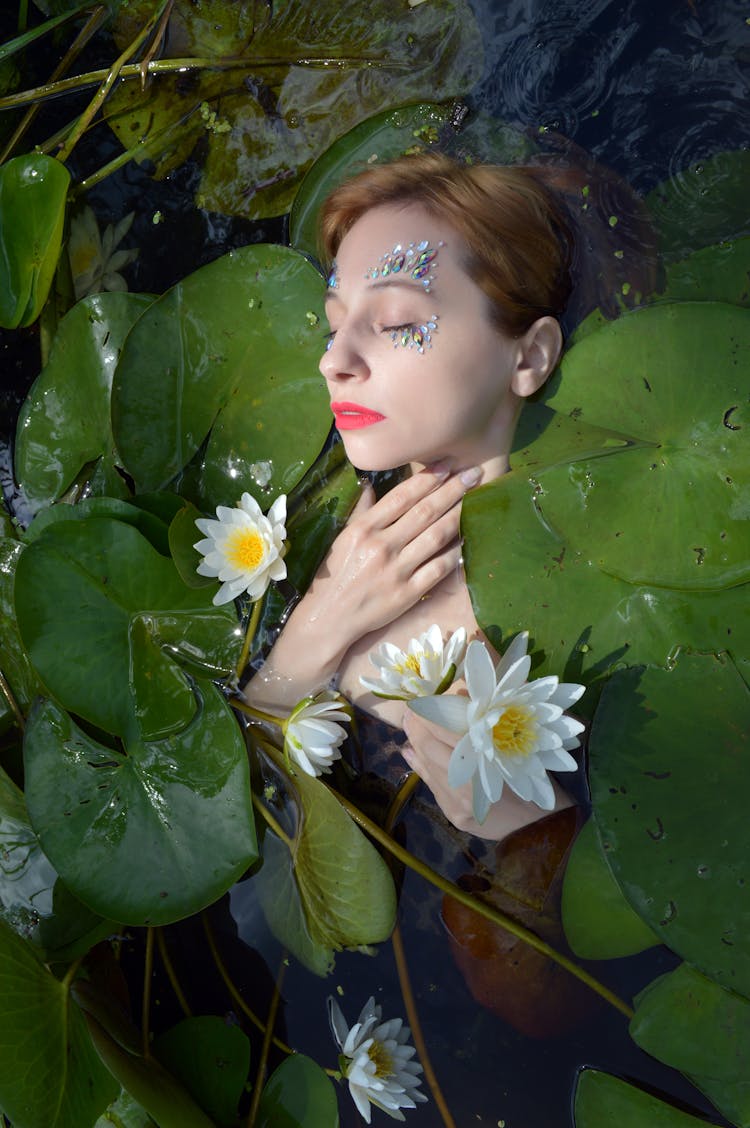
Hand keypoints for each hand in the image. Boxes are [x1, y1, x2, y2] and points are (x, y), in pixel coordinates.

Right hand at [295, 464, 479, 656]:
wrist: (329, 617)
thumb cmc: (335, 574)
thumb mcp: (342, 537)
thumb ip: (361, 510)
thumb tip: (370, 483)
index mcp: (363, 529)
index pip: (401, 497)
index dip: (427, 478)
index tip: (447, 464)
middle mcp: (381, 546)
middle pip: (424, 512)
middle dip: (452, 489)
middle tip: (474, 473)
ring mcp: (397, 571)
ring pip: (436, 536)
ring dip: (459, 514)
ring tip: (475, 498)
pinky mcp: (408, 593)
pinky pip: (439, 567)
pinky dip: (456, 551)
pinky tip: (469, 537)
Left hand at [401, 708, 572, 840]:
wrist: (540, 823)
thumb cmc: (533, 775)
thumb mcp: (515, 741)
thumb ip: (487, 719)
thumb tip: (458, 695)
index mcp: (489, 760)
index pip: (449, 731)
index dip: (431, 714)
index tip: (421, 701)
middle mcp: (470, 783)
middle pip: (432, 748)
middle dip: (418, 727)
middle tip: (410, 712)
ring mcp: (460, 803)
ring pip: (428, 766)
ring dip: (415, 744)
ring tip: (409, 726)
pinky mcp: (455, 815)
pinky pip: (431, 786)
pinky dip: (419, 765)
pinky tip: (410, 752)